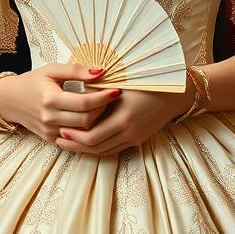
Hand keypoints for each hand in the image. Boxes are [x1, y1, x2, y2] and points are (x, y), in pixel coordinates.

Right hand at [0, 64, 118, 144]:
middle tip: (112, 99)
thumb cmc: (33, 81)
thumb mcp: (52, 70)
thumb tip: (101, 72)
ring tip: (106, 109)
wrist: (9, 100)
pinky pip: (74, 140)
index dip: (103, 98)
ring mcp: (49, 131)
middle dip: (103, 110)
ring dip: (98, 122)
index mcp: (50, 99)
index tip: (116, 90)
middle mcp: (49, 118)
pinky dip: (87, 132)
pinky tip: (95, 121)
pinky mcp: (50, 139)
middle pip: (86, 120)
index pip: (84, 103)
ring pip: (83, 133)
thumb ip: (76, 70)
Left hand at [56, 85, 192, 157]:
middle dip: (75, 145)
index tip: (60, 129)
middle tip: (59, 139)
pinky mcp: (138, 140)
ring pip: (104, 151)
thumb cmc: (147, 82)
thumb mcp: (122, 84)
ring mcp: (134, 138)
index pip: (92, 136)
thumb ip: (100, 93)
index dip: (74, 136)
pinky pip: (114, 149)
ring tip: (70, 143)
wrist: (175, 94)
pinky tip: (88, 143)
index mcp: (123, 118)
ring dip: (85, 149)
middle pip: (95, 147)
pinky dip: (99, 148)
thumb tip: (76, 98)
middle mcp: (129, 132)